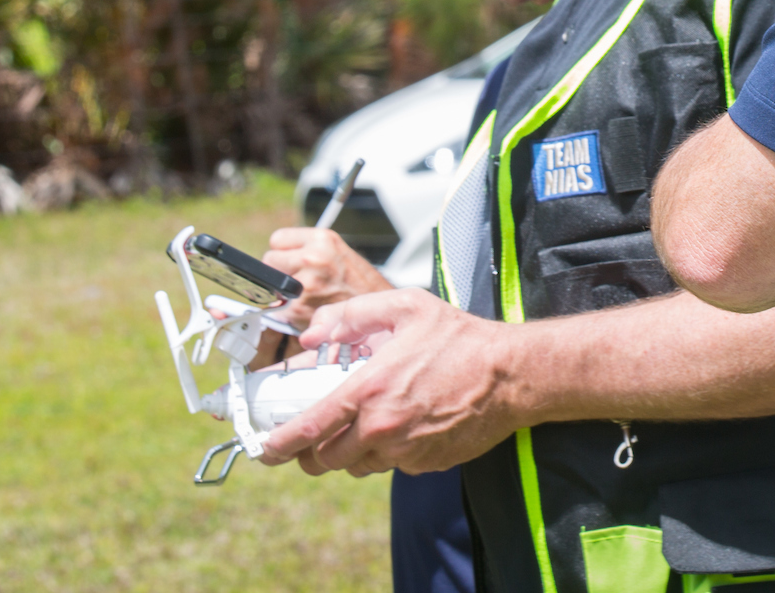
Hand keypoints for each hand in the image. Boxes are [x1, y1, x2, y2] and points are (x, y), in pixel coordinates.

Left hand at [256, 289, 524, 477]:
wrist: (511, 374)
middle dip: (310, 451)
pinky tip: (401, 423)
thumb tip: (313, 336)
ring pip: (357, 465)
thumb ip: (351, 317)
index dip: (277, 444)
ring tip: (360, 422)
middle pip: (325, 459)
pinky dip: (385, 451)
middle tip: (308, 436)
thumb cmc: (459, 338)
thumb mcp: (403, 307)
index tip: (263, 448)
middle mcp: (382, 429)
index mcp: (369, 391)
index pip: (308, 430)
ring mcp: (405, 452)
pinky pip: (391, 465)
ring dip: (348, 451)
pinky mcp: (425, 464)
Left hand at [262, 226, 391, 321]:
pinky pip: (279, 309)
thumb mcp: (337, 252)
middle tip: (299, 281)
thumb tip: (276, 259)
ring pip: (272, 287)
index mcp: (322, 239)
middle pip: (270, 260)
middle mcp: (313, 258)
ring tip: (307, 296)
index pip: (277, 239)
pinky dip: (289, 313)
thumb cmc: (360, 284)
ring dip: (283, 294)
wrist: (379, 310)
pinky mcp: (299, 308)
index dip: (284, 252)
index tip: (291, 261)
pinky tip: (309, 310)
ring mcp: (305, 283)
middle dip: (280, 272)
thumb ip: (307, 250)